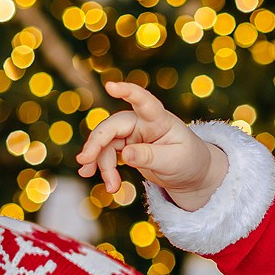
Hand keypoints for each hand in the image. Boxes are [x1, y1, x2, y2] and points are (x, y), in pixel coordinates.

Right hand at [75, 80, 225, 206]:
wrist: (190, 174)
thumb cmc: (188, 161)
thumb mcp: (175, 162)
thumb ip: (151, 157)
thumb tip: (125, 154)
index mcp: (159, 119)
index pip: (144, 101)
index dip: (128, 92)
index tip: (110, 86)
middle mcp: (142, 122)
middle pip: (112, 127)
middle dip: (96, 144)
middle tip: (84, 162)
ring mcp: (132, 134)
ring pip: (105, 144)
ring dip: (101, 164)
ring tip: (111, 187)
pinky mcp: (125, 146)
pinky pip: (106, 154)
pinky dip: (101, 168)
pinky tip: (98, 180)